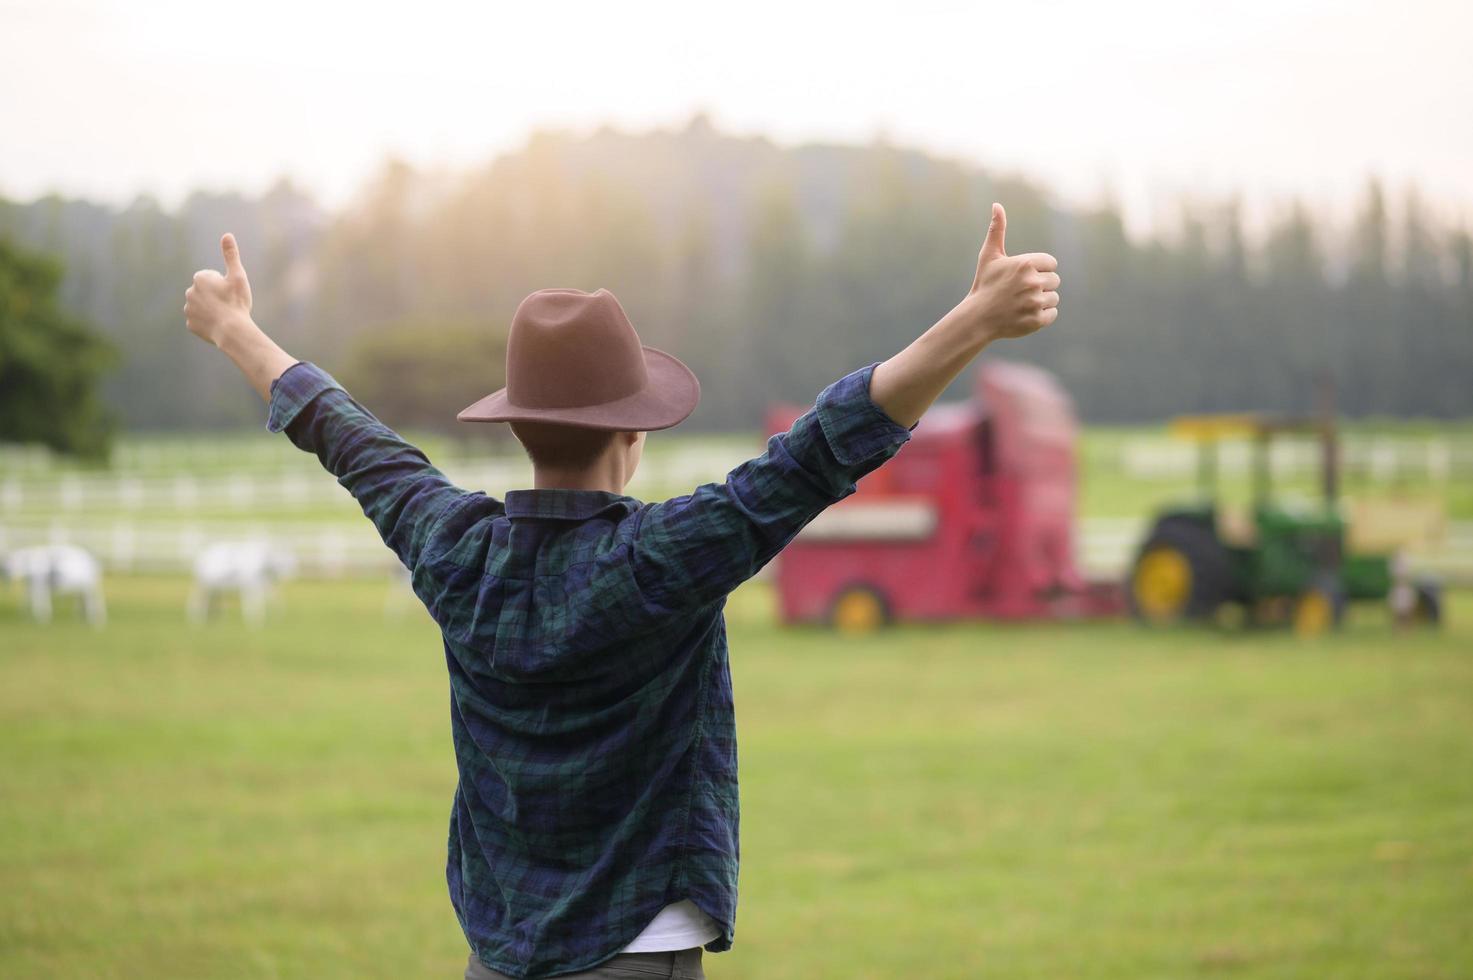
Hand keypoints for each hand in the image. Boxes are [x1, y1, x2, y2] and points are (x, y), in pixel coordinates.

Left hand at [184, 234, 254, 346]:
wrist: (232, 330)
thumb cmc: (236, 302)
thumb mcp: (238, 276)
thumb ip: (231, 255)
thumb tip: (227, 234)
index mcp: (200, 278)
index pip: (212, 278)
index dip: (224, 285)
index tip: (230, 293)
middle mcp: (190, 291)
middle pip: (206, 292)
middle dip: (216, 296)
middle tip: (229, 305)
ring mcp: (188, 309)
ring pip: (202, 306)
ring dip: (211, 309)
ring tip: (225, 316)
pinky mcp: (190, 324)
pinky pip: (200, 321)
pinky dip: (208, 322)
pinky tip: (218, 325)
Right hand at [959, 204, 1059, 341]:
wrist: (977, 318)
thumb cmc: (984, 284)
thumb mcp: (989, 256)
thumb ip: (997, 230)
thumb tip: (997, 205)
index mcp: (1025, 264)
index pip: (1051, 263)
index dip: (1039, 270)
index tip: (1023, 277)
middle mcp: (1032, 282)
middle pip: (1054, 280)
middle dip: (1040, 285)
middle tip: (1021, 292)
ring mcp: (1035, 302)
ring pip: (1054, 298)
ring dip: (1041, 301)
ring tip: (1022, 303)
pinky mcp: (1037, 320)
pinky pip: (1052, 313)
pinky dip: (1042, 315)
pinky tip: (1025, 313)